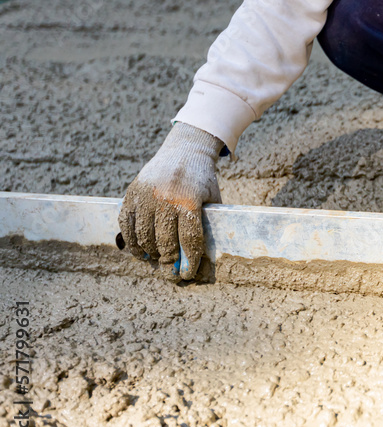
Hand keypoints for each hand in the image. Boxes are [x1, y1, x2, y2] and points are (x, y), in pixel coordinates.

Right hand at [118, 122, 224, 280]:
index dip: (188, 261)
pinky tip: (140, 251)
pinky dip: (131, 242)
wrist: (184, 151)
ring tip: (157, 260)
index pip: (188, 240)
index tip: (186, 274)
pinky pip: (126, 224)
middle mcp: (165, 199)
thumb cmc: (202, 180)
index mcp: (189, 201)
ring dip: (150, 253)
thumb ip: (206, 225)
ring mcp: (145, 196)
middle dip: (168, 261)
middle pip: (164, 241)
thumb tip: (199, 259)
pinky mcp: (131, 194)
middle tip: (170, 270)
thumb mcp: (212, 199)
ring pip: (143, 236)